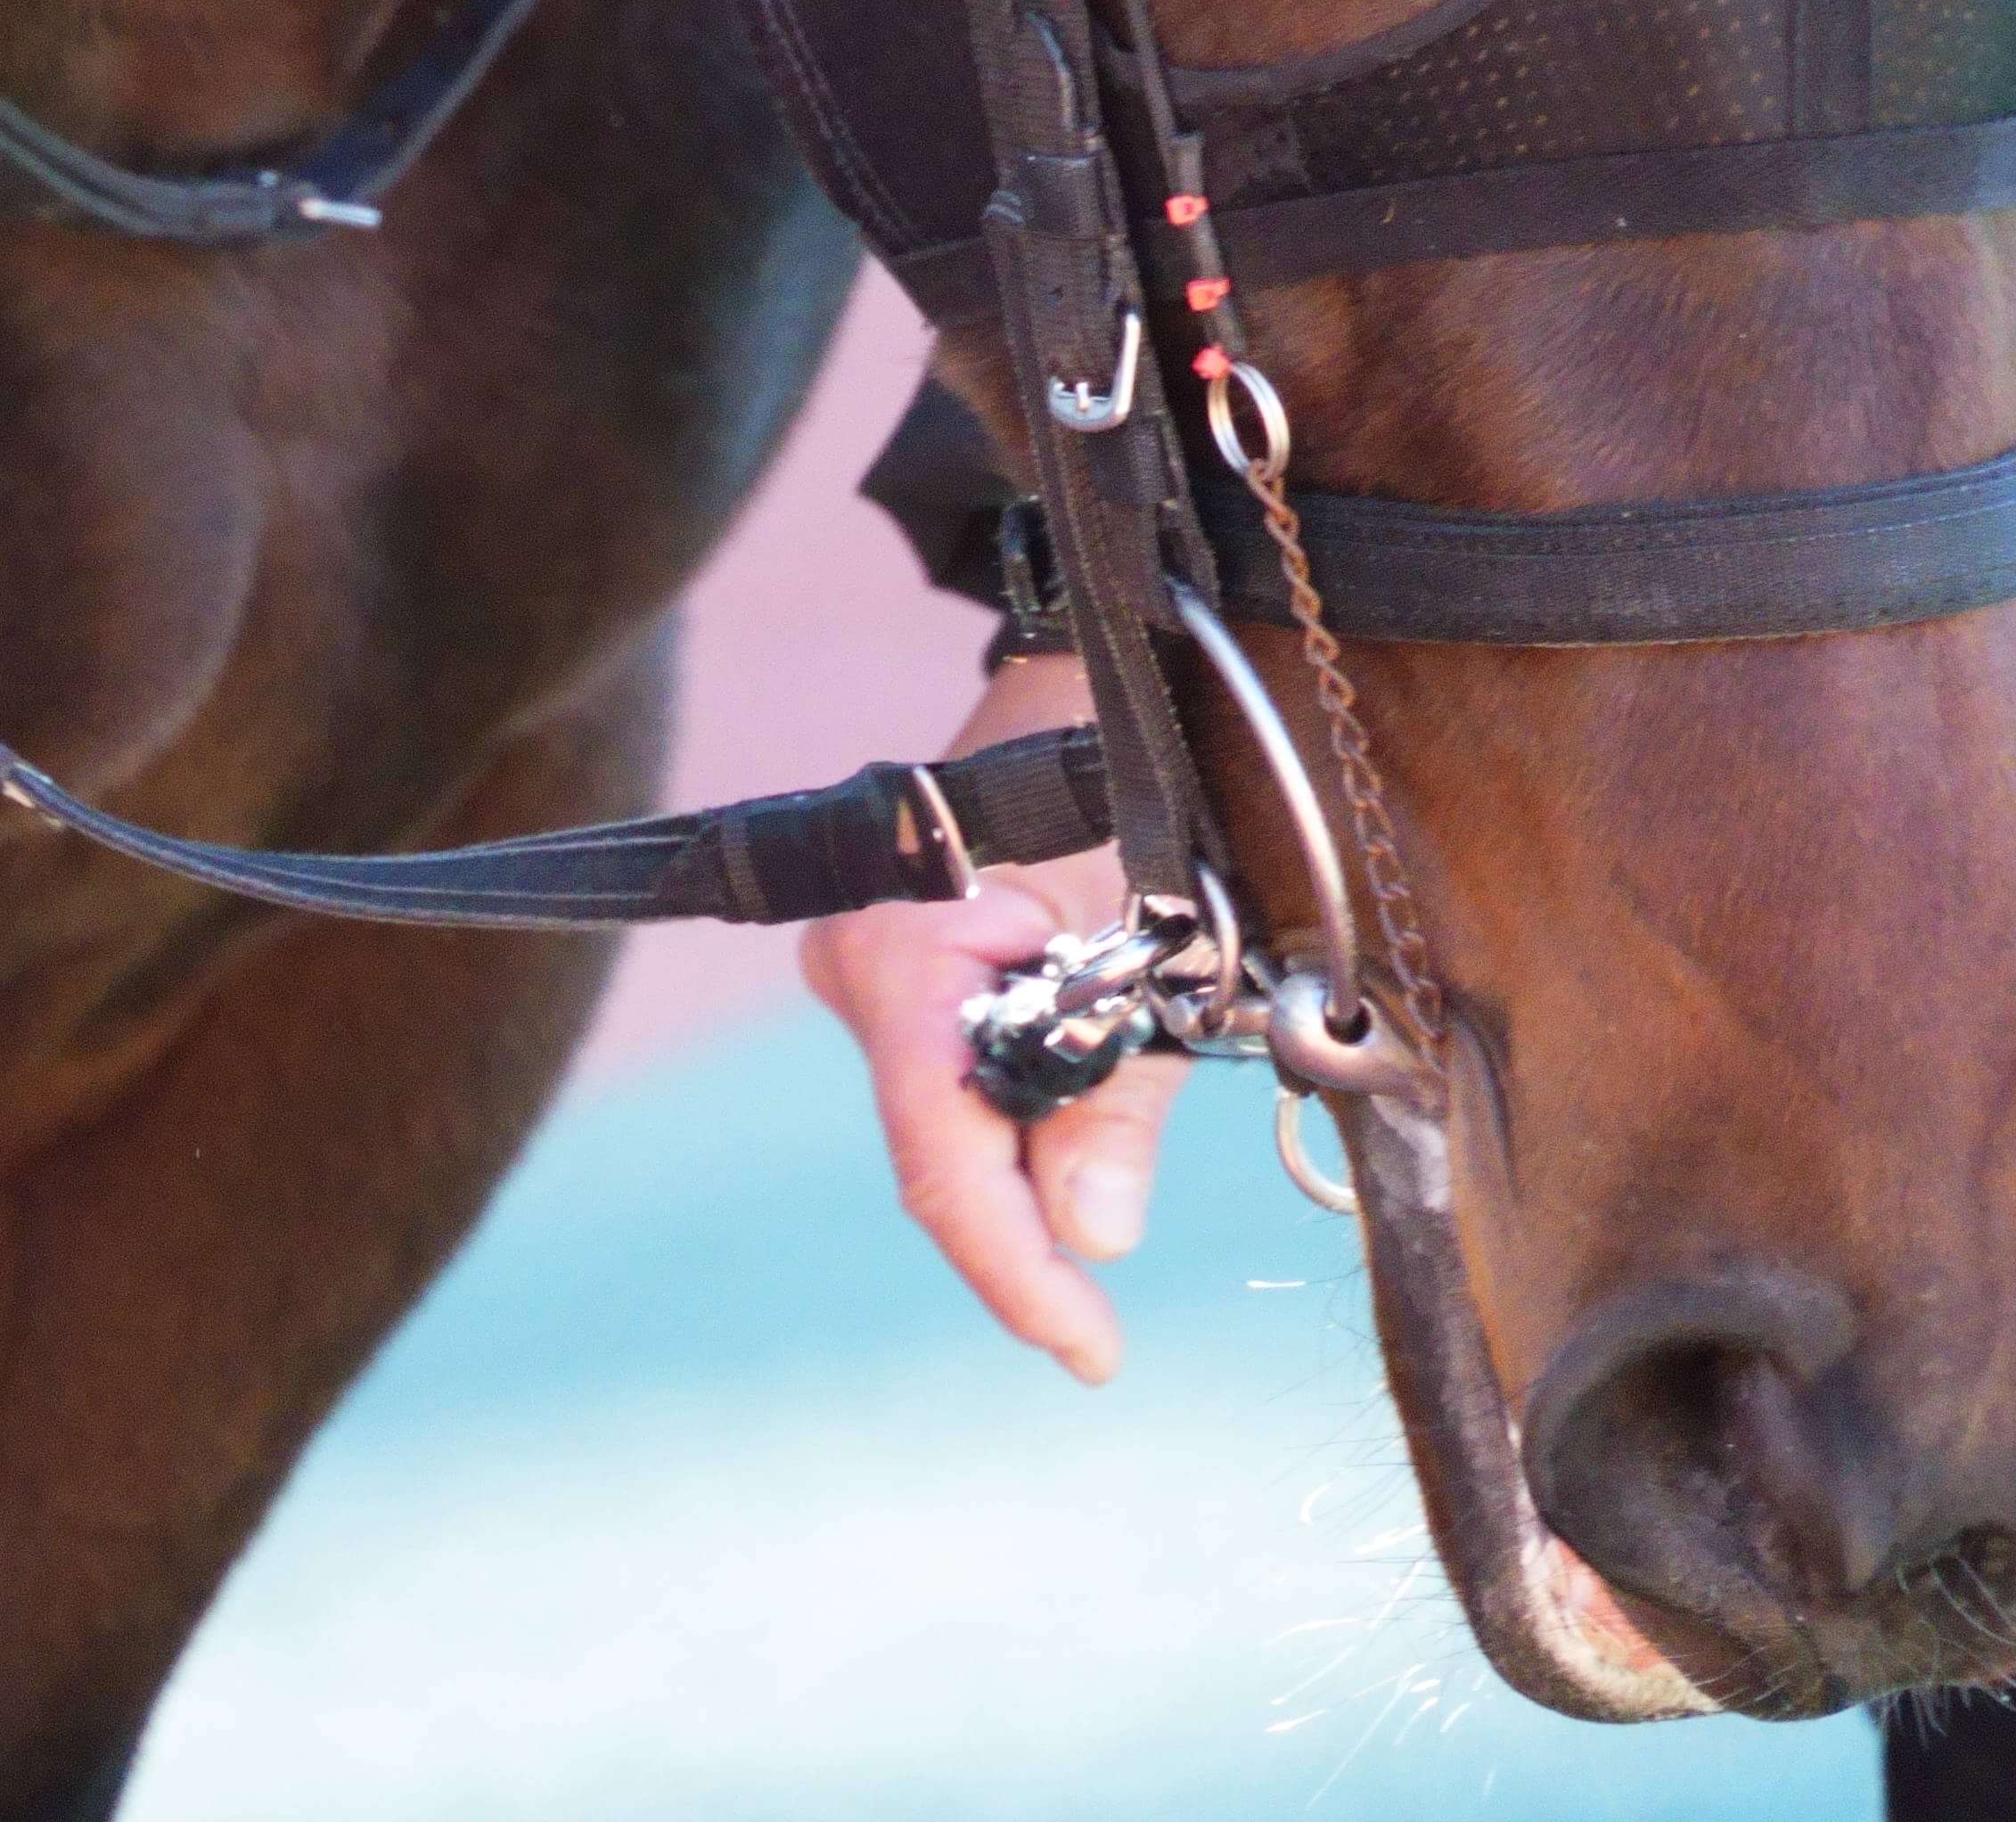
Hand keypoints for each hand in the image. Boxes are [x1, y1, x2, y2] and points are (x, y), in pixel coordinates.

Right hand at [798, 654, 1183, 1383]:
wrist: (1087, 665)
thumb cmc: (1124, 771)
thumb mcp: (1156, 928)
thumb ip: (1122, 1085)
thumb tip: (1095, 1235)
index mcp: (904, 951)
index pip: (944, 1152)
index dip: (1014, 1268)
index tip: (1091, 1351)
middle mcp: (859, 970)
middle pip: (945, 1153)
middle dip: (1029, 1230)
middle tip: (1107, 1314)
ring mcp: (868, 977)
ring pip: (954, 1129)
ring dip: (1039, 1166)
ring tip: (1126, 1141)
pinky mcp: (900, 983)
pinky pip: (963, 1088)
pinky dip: (1030, 1120)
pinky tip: (1080, 1136)